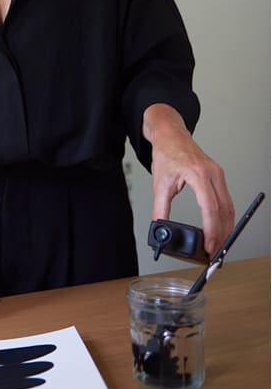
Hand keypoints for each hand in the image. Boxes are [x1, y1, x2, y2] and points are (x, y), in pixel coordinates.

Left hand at [144, 104, 234, 255]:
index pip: (210, 208)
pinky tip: (221, 228)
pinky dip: (225, 216)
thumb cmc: (167, 153)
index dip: (212, 231)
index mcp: (198, 174)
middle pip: (224, 211)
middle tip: (216, 253)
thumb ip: (159, 208)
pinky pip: (227, 200)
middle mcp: (212, 174)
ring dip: (226, 228)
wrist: (171, 135)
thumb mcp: (160, 183)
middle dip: (222, 235)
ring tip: (219, 245)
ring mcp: (218, 174)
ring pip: (229, 207)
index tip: (210, 246)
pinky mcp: (218, 176)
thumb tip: (158, 226)